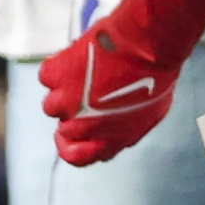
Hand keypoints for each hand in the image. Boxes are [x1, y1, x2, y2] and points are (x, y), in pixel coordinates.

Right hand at [37, 27, 176, 166]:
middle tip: (89, 92)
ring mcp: (64, 101)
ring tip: (87, 73)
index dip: (73, 145)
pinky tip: (81, 58)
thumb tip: (116, 126)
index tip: (77, 132)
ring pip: (52, 103)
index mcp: (106, 140)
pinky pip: (49, 75)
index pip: (74, 156)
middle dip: (74, 112)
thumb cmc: (155, 78)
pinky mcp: (55, 76)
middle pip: (62, 128)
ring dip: (65, 90)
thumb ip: (126, 127)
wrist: (144, 48)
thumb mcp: (150, 114)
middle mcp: (80, 126)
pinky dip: (61, 66)